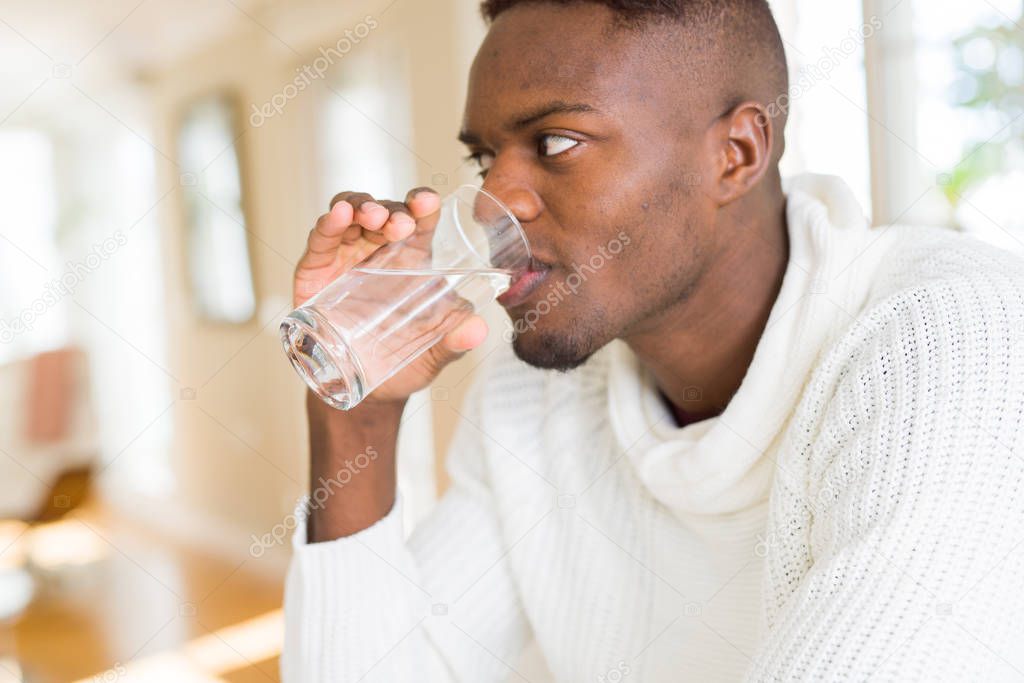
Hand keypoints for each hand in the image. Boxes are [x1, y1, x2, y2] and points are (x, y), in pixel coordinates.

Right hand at [293, 188, 488, 404]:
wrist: (363, 391)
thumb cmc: (403, 362)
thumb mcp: (435, 353)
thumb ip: (456, 340)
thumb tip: (479, 330)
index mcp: (411, 259)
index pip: (419, 220)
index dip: (422, 204)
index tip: (427, 201)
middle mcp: (378, 250)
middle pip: (385, 211)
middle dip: (392, 209)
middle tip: (400, 224)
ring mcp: (345, 256)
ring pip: (352, 214)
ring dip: (362, 207)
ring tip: (374, 218)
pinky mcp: (316, 270)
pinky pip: (321, 239)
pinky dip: (329, 223)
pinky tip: (337, 216)